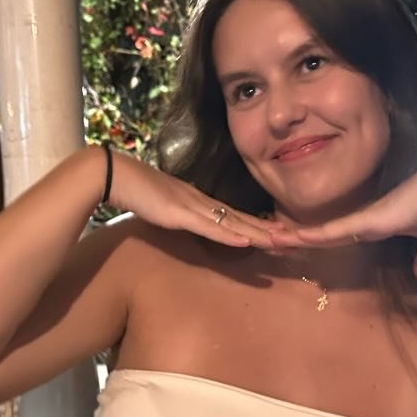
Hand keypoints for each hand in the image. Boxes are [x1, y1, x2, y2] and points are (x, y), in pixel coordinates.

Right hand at [106, 149, 283, 247]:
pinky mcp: (180, 214)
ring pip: (234, 224)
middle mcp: (204, 204)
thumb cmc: (138, 191)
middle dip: (273, 232)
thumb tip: (197, 226)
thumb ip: (185, 217)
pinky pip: (209, 227)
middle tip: (300, 241)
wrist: (116, 174)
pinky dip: (229, 234)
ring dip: (260, 235)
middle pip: (245, 220)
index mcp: (203, 203)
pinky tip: (246, 241)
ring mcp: (194, 208)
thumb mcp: (168, 208)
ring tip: (285, 243)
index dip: (264, 228)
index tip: (286, 236)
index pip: (240, 218)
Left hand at [270, 154, 416, 278]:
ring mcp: (364, 218)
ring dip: (295, 237)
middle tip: (269, 240)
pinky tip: (292, 238)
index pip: (340, 236)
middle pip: (323, 233)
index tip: (296, 242)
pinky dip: (313, 236)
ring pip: (321, 231)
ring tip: (268, 239)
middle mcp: (365, 220)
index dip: (318, 240)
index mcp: (377, 225)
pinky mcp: (369, 219)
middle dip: (296, 237)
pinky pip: (335, 230)